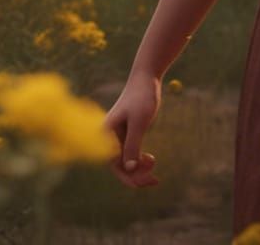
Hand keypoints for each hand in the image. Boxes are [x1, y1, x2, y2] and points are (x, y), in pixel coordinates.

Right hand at [102, 68, 162, 187]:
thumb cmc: (142, 97)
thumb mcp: (139, 122)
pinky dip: (139, 159)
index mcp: (105, 134)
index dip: (128, 177)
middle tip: (155, 180)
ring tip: (154, 165)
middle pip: (119, 165)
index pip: (114, 164)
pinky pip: (130, 152)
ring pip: (125, 160)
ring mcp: (116, 135)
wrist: (146, 77)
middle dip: (135, 175)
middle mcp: (107, 137)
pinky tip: (150, 160)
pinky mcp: (125, 132)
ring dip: (139, 168)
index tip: (144, 182)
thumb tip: (129, 169)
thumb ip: (133, 145)